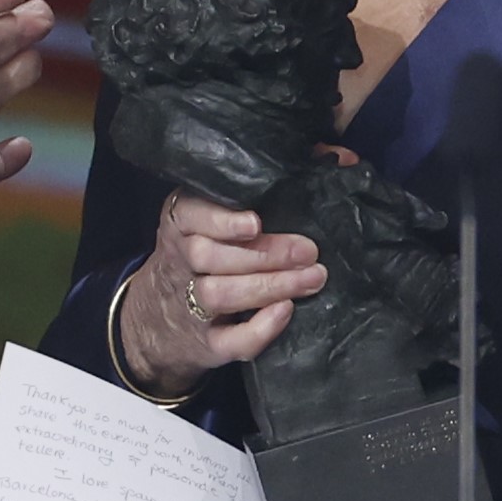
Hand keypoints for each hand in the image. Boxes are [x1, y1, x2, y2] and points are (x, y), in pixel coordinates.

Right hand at [114, 193, 324, 395]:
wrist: (158, 319)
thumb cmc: (210, 248)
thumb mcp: (217, 214)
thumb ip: (273, 185)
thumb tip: (342, 156)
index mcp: (180, 224)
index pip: (188, 215)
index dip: (220, 220)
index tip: (255, 222)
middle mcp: (179, 263)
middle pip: (210, 257)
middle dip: (264, 255)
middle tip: (309, 252)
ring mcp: (189, 306)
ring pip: (220, 295)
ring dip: (269, 286)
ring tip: (312, 278)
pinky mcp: (206, 344)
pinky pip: (229, 341)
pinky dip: (258, 330)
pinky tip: (286, 313)